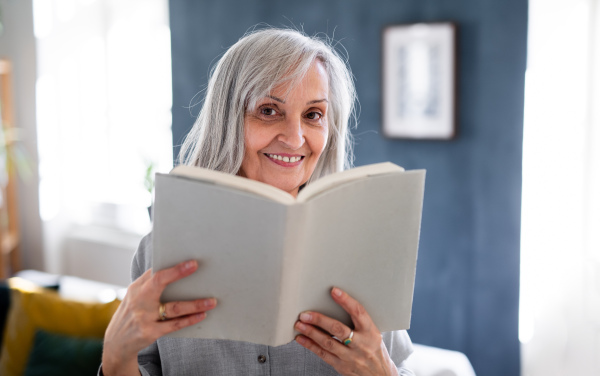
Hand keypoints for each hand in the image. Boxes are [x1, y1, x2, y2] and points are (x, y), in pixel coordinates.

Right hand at [102, 260, 216, 375]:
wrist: (117, 343)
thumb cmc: (134, 313)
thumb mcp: (136, 296)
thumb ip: (152, 284)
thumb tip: (179, 270)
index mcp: (137, 287)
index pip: (155, 272)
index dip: (173, 266)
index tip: (191, 261)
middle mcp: (138, 299)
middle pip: (158, 283)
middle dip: (177, 273)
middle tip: (196, 265)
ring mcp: (143, 316)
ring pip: (173, 307)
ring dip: (195, 304)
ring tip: (211, 301)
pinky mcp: (149, 332)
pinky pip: (174, 325)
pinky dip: (189, 320)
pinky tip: (201, 315)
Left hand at [294, 287, 397, 375]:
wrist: (380, 374)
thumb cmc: (373, 349)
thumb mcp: (372, 333)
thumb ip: (358, 321)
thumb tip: (335, 302)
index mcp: (371, 332)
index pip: (358, 313)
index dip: (346, 301)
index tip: (334, 291)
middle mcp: (361, 344)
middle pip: (338, 329)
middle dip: (319, 320)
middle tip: (305, 314)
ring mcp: (351, 357)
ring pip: (328, 343)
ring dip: (311, 333)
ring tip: (300, 324)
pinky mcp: (342, 366)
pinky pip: (323, 355)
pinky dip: (310, 346)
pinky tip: (301, 339)